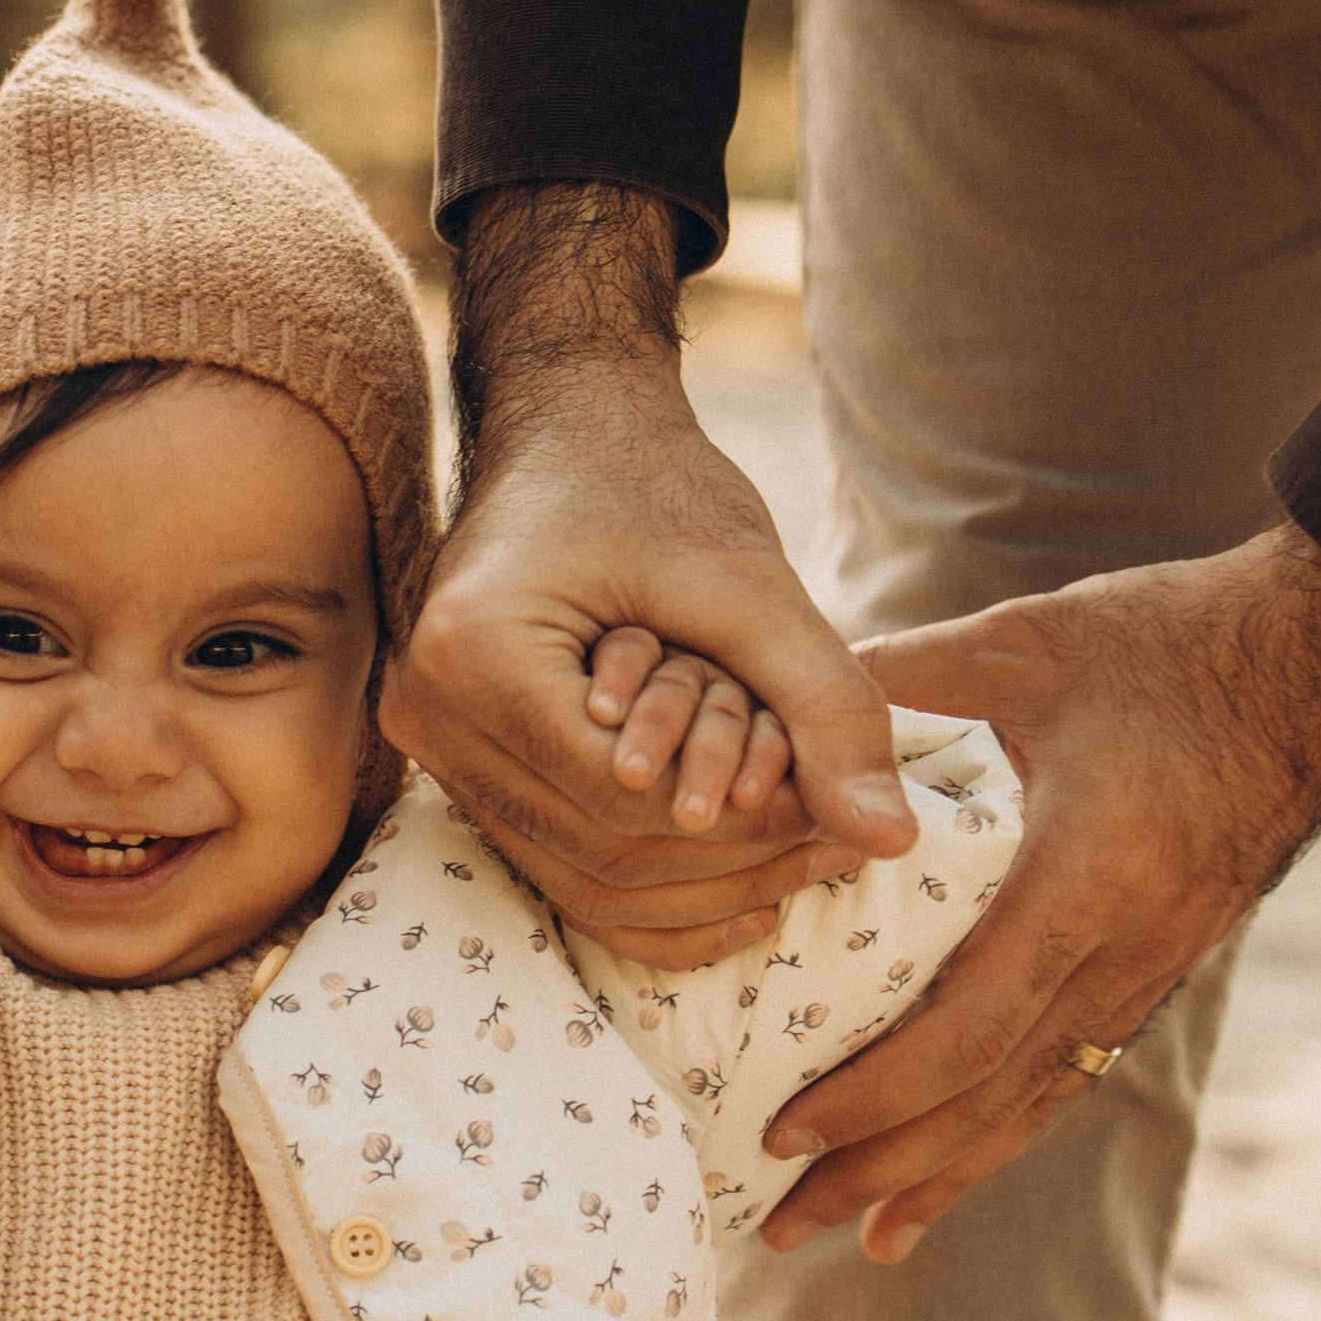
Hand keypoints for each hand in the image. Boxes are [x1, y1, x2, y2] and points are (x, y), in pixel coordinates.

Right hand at [381, 187, 912, 968]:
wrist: (570, 430)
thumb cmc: (653, 482)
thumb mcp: (751, 587)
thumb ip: (826, 708)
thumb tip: (893, 843)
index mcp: (476, 656)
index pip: (626, 797)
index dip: (742, 825)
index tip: (833, 816)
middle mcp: (427, 712)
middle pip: (598, 851)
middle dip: (727, 864)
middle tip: (832, 849)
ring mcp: (430, 743)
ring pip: (577, 879)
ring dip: (696, 889)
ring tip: (798, 860)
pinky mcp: (454, 760)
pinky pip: (554, 864)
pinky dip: (648, 888)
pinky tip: (738, 890)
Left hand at [754, 522, 1320, 1261]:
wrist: (1316, 663)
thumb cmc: (1163, 644)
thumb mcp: (1015, 647)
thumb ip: (889, 689)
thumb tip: (763, 725)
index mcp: (1082, 879)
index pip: (967, 1028)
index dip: (874, 1098)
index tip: (786, 1133)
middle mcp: (1123, 949)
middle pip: (988, 1100)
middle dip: (879, 1172)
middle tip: (779, 1225)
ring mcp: (1149, 968)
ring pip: (1031, 1107)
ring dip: (936, 1178)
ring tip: (854, 1239)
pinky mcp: (1157, 968)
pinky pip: (1069, 1076)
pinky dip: (1002, 1137)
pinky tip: (949, 1186)